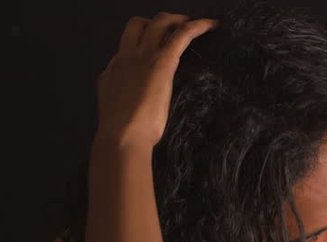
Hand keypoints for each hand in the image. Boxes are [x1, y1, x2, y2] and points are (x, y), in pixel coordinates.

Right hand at [93, 13, 216, 151]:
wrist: (123, 136)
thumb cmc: (123, 132)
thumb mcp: (118, 108)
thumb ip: (125, 96)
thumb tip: (134, 99)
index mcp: (115, 69)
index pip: (128, 47)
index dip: (142, 44)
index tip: (155, 49)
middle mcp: (127, 56)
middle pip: (139, 25)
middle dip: (156, 23)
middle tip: (175, 28)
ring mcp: (143, 56)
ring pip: (160, 22)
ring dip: (177, 20)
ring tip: (192, 24)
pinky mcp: (162, 61)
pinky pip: (182, 34)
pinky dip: (198, 26)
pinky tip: (211, 25)